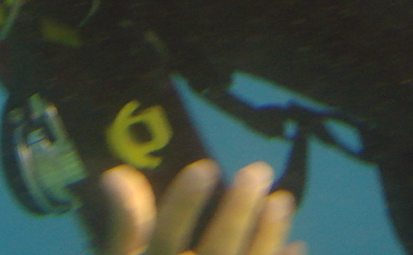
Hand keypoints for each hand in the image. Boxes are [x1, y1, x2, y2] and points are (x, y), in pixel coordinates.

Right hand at [100, 160, 304, 254]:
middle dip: (238, 214)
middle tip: (258, 170)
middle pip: (216, 254)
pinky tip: (296, 247)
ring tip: (282, 199)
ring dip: (268, 237)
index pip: (165, 242)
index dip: (183, 207)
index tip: (205, 167)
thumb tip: (116, 175)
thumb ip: (126, 229)